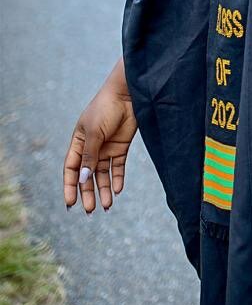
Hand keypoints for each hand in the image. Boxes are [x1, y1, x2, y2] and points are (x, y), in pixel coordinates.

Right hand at [63, 66, 137, 213]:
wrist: (128, 94)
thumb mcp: (94, 133)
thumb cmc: (105, 108)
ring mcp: (106, 148)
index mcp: (78, 142)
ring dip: (104, 190)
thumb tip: (83, 179)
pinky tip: (117, 191)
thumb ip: (89, 156)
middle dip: (88, 193)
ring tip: (106, 206)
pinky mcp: (121, 147)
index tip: (70, 203)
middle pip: (87, 175)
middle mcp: (91, 148)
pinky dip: (117, 179)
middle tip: (90, 210)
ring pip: (103, 174)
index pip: (71, 169)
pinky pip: (118, 167)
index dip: (70, 186)